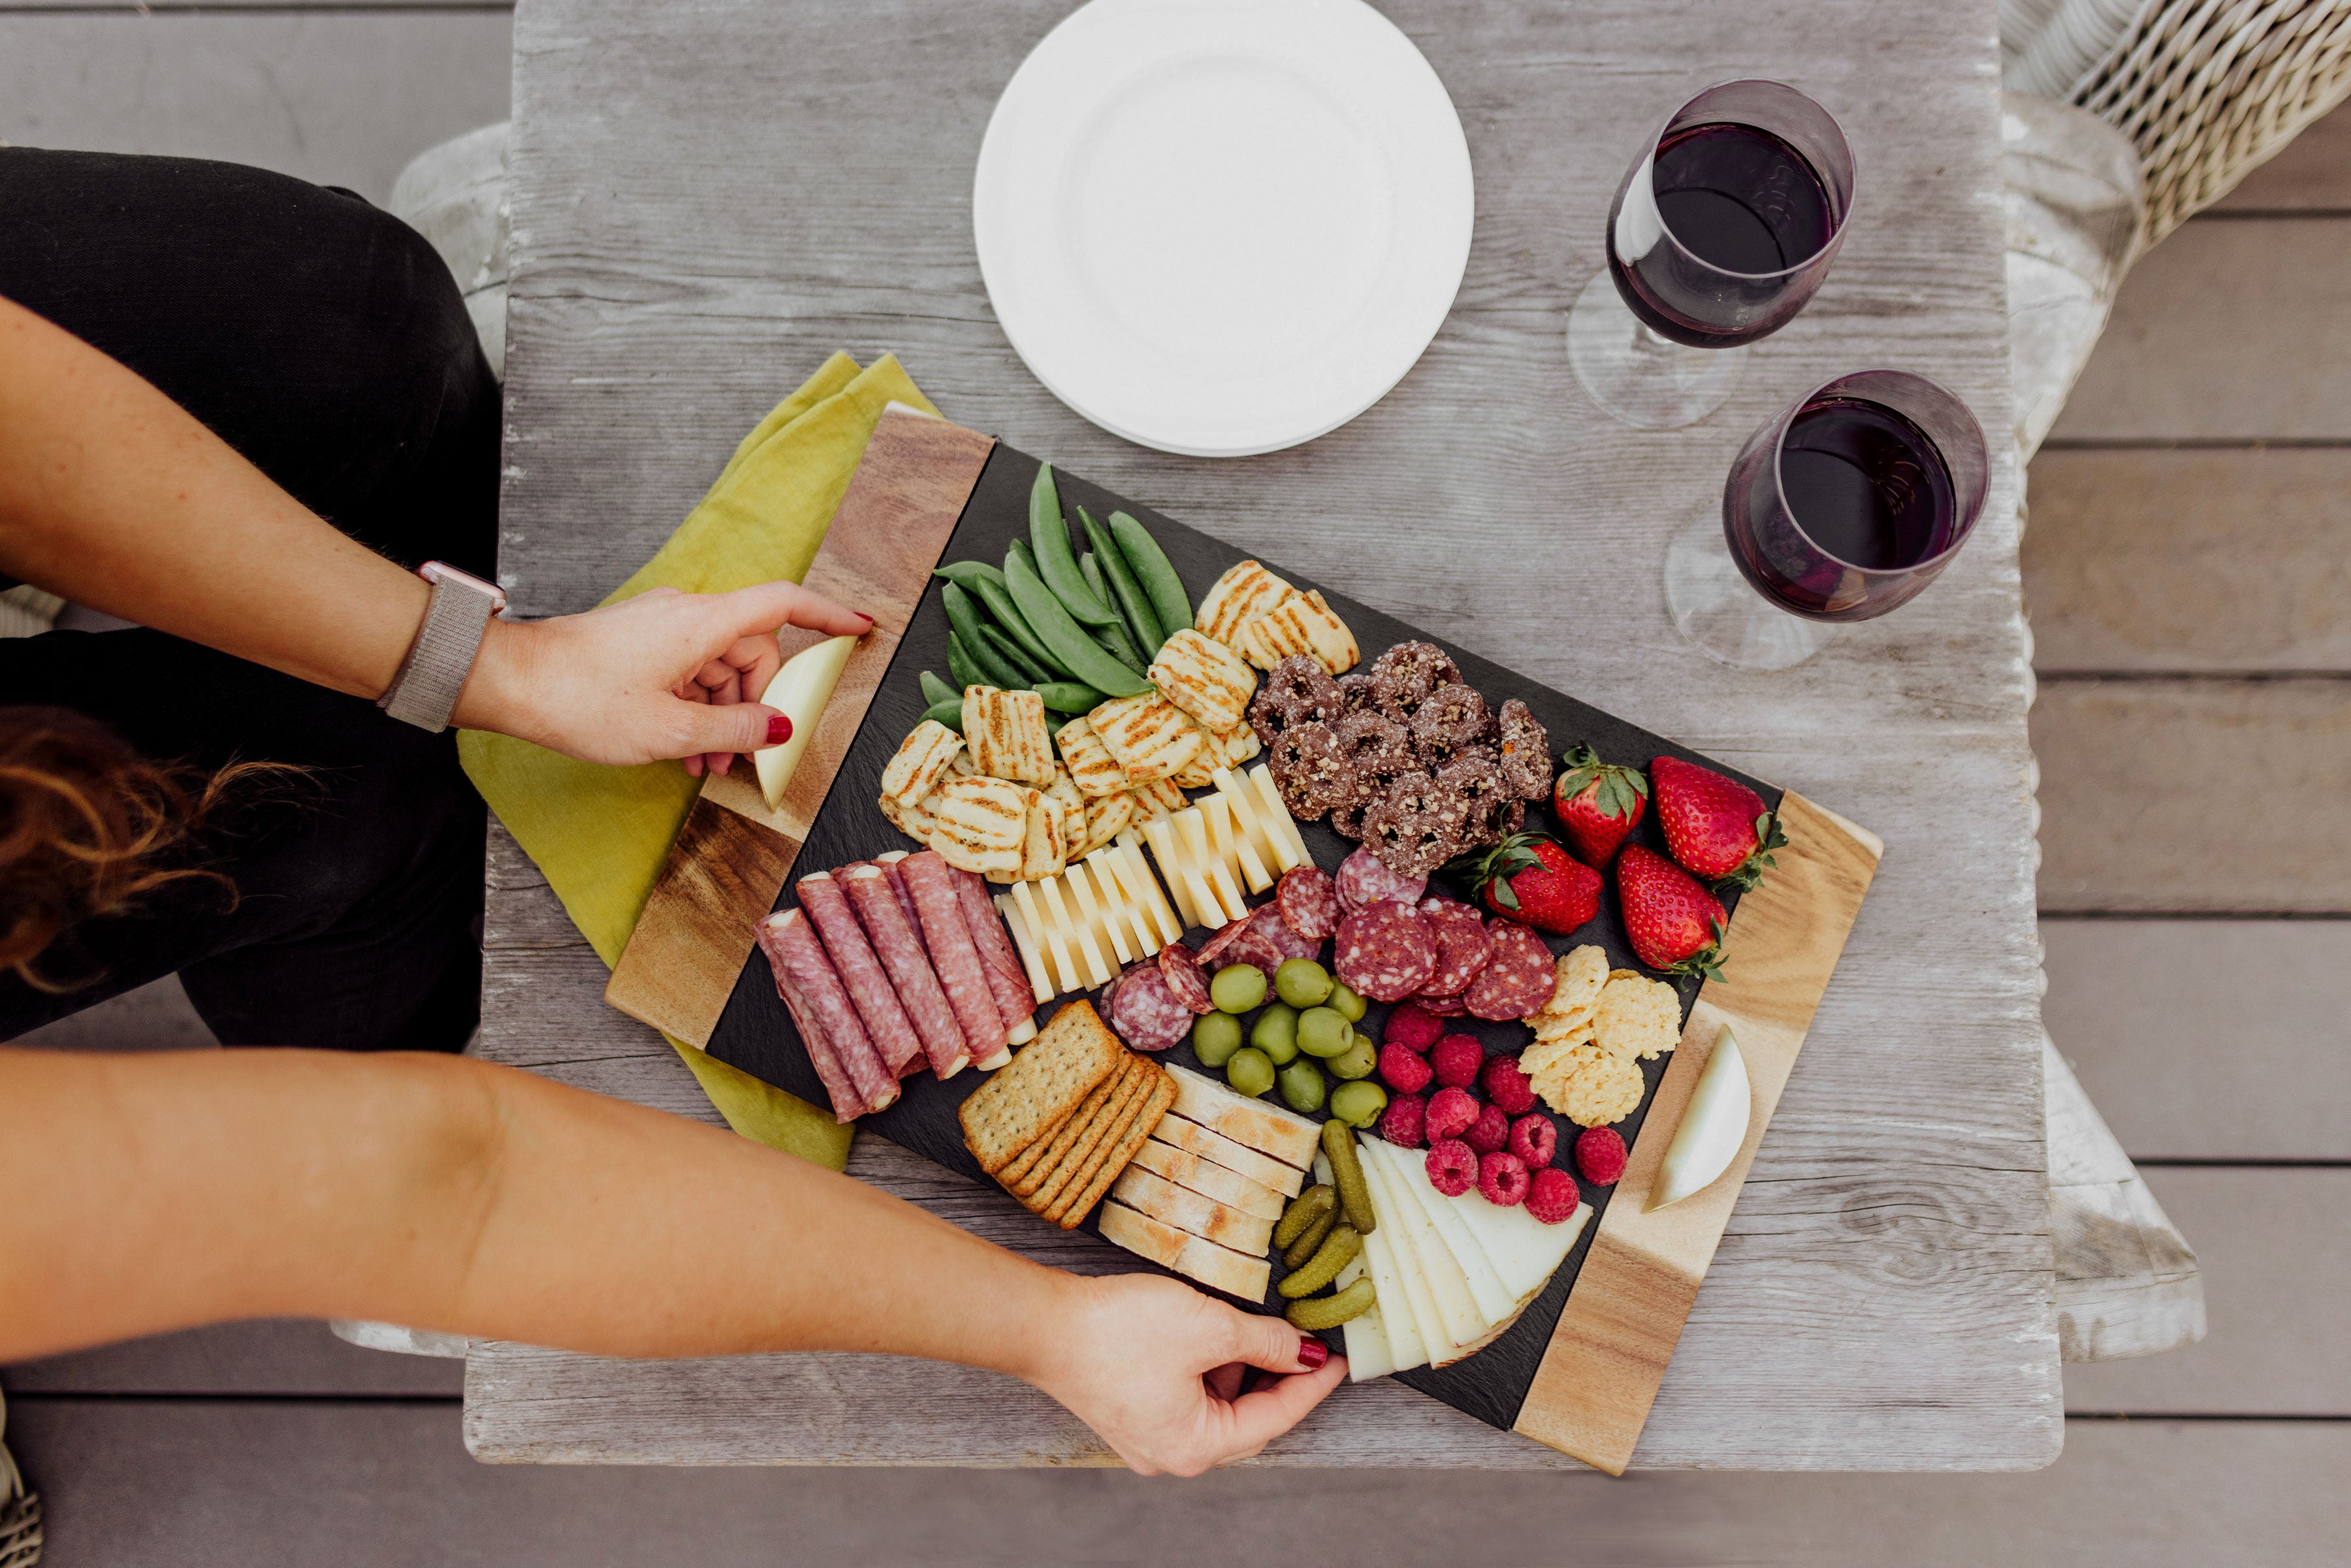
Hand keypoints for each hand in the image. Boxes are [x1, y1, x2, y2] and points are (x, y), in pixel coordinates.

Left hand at [458, 581, 871, 769]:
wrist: (510, 683)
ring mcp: (662, 628)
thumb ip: (734, 729)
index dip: (830, 615)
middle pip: (753, 652)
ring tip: (706, 765)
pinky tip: (685, 750)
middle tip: (747, 753)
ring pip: (719, 669)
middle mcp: (687, 616)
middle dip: (756, 705)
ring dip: (722, 716)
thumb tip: (778, 729)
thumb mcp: (670, 729)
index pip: (784, 604)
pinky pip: (689, 673)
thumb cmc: (581, 698)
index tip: (862, 626)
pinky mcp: (641, 644)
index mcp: (703, 624)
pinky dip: (696, 708)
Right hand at [1025, 1272, 1345, 1475]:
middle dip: (1277, 1379)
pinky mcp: (1131, 1411)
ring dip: (1241, 1370)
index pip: (1275, 1418)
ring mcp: (1148, 1436)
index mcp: (1196, 1446)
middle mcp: (1172, 1454)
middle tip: (1307, 1342)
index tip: (1339, 1358)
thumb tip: (1301, 1350)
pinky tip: (1215, 1335)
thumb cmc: (1119, 1331)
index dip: (1311, 1384)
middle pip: (1247, 1419)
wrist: (1044, 1324)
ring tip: (1258, 1330)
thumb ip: (1264, 1341)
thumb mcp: (1210, 1326)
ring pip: (1217, 1406)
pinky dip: (1209, 1369)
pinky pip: (1188, 1398)